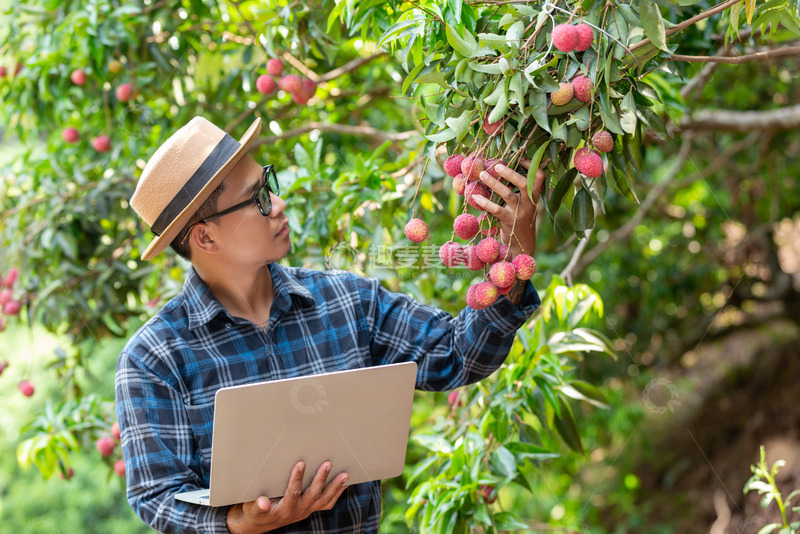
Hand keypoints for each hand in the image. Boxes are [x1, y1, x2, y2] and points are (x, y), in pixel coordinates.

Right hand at [226, 461, 348, 533]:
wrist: (260, 523)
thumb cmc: (256, 511)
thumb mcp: (252, 509)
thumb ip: (258, 506)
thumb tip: (263, 502)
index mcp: (283, 510)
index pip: (293, 493)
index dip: (297, 479)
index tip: (301, 463)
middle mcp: (297, 511)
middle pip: (313, 495)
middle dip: (321, 479)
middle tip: (328, 463)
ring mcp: (305, 511)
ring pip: (323, 500)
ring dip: (334, 487)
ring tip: (345, 475)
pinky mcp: (310, 509)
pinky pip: (326, 504)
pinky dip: (336, 494)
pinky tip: (343, 484)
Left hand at [471, 159, 545, 258]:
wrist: (522, 246)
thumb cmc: (520, 222)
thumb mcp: (525, 206)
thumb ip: (518, 192)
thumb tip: (502, 172)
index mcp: (535, 197)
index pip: (540, 177)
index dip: (532, 166)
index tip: (520, 157)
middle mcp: (530, 204)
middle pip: (524, 183)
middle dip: (511, 172)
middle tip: (497, 165)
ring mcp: (520, 213)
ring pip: (508, 195)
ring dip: (494, 183)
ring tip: (482, 175)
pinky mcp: (509, 222)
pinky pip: (495, 209)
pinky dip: (484, 202)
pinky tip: (475, 196)